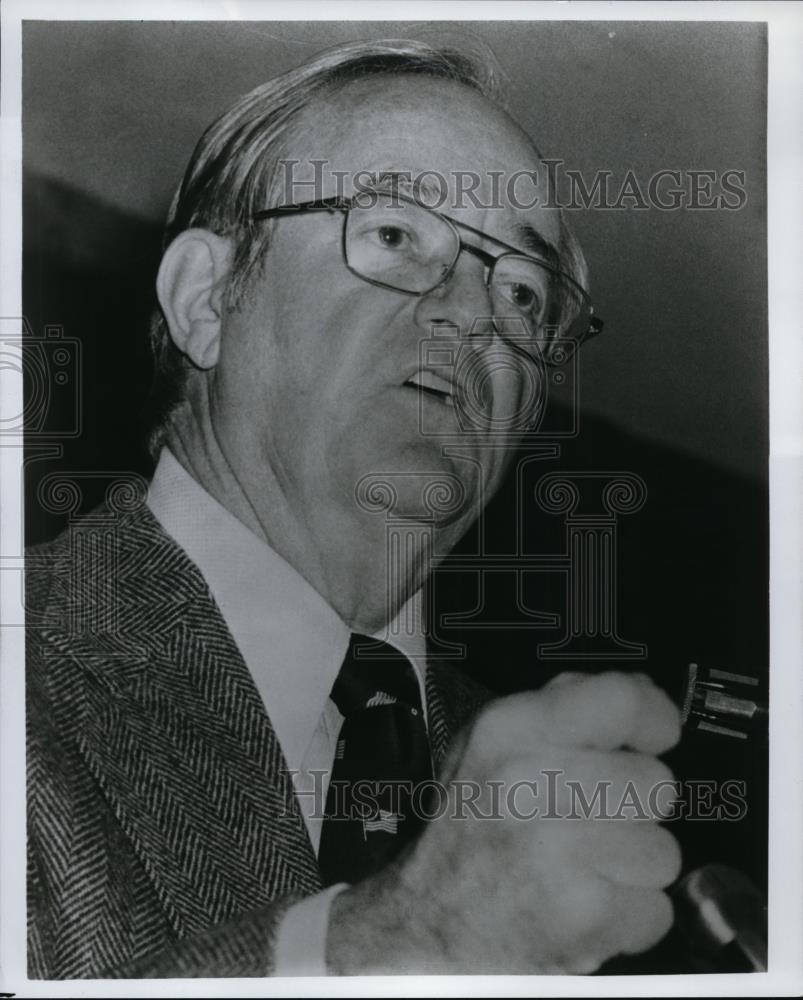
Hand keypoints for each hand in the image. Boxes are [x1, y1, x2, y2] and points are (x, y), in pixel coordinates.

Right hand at [327, 671, 681, 973]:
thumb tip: (642, 694)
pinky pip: (655, 909)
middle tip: (594, 820)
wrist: (426, 922)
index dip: (654, 717)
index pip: (620, 701)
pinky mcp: (580, 916)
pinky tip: (584, 905)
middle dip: (637, 807)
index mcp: (509, 730)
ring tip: (585, 867)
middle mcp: (528, 783)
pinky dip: (630, 916)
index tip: (655, 738)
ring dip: (634, 866)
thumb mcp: (493, 744)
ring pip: (663, 850)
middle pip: (656, 783)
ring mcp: (555, 852)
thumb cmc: (471, 828)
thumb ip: (565, 708)